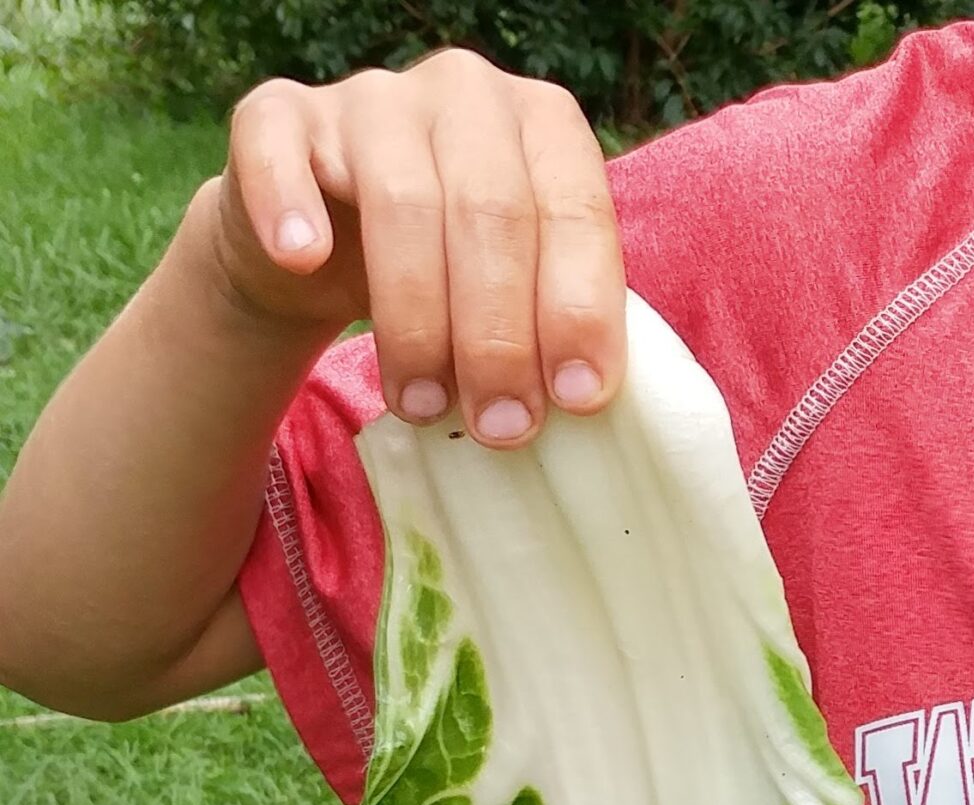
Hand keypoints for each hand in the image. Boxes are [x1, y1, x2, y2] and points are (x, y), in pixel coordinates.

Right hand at [206, 50, 624, 445]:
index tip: (576, 399)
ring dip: (416, 321)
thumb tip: (581, 399)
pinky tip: (303, 260)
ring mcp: (373, 97)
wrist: (325, 247)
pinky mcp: (281, 115)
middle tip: (501, 427)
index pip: (576, 212)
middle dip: (499, 336)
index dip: (579, 310)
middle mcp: (466, 94)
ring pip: (402, 202)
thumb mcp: (523, 289)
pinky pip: (278, 150)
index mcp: (546, 126)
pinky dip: (290, 206)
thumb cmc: (453, 275)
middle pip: (491, 213)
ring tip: (422, 405)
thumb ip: (556, 319)